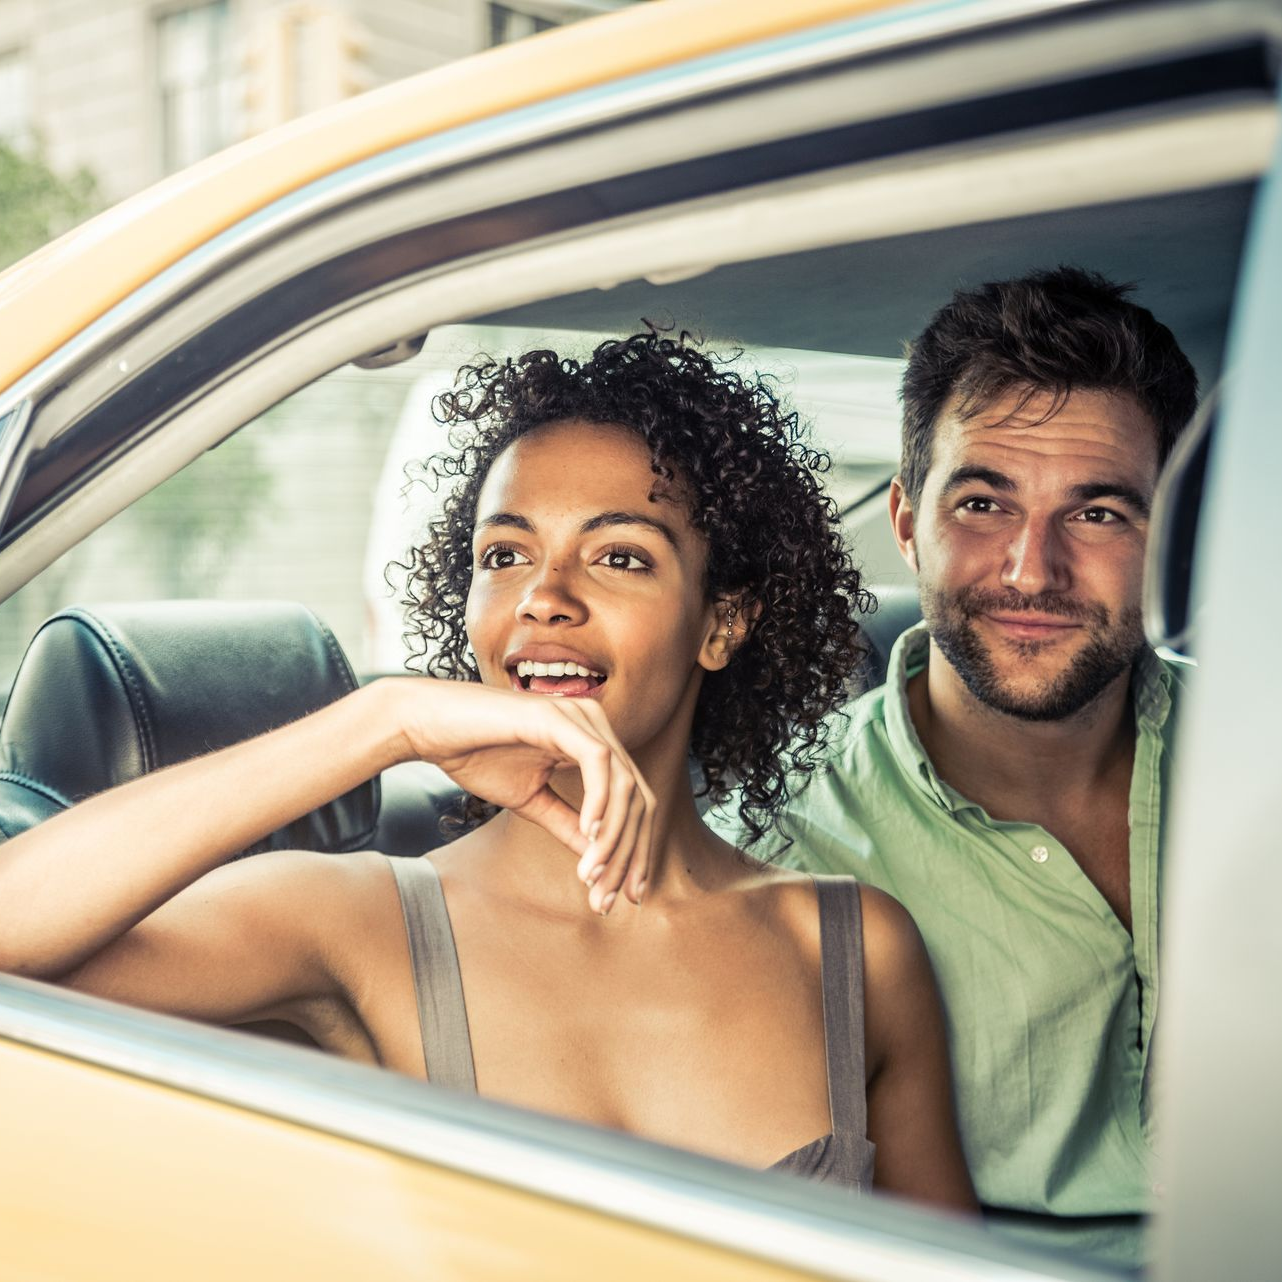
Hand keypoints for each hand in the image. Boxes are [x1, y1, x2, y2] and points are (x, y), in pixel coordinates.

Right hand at [384, 680, 651, 907]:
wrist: (429, 726)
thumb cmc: (476, 755)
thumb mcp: (531, 800)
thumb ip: (568, 823)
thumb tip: (599, 857)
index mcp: (593, 742)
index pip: (634, 799)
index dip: (638, 848)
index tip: (628, 893)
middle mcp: (595, 724)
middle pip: (638, 796)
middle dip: (630, 852)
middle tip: (612, 899)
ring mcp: (579, 716)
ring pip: (623, 783)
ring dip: (613, 838)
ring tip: (592, 877)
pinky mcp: (557, 716)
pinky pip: (596, 761)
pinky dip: (599, 801)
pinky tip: (589, 835)